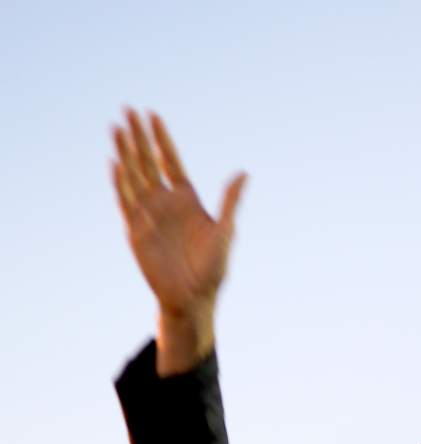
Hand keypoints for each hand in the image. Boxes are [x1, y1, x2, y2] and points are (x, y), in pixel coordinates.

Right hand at [110, 109, 246, 373]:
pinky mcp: (135, 230)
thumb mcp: (226, 231)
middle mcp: (165, 201)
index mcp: (187, 198)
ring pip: (134, 176)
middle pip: (148, 161)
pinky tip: (115, 163)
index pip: (171, 161)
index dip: (162, 139)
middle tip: (128, 109)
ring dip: (125, 152)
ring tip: (116, 127)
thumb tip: (244, 173)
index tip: (153, 115)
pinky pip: (126, 201)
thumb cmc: (213, 267)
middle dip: (138, 137)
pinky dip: (120, 183)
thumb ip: (230, 201)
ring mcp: (148, 214)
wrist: (193, 296)